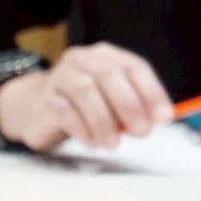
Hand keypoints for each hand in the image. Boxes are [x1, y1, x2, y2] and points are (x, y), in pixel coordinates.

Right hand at [0, 42, 173, 151]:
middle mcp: (83, 61)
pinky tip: (92, 141)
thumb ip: (136, 105)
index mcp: (107, 57)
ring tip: (113, 143)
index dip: (152, 92)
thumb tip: (160, 118)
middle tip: (142, 132)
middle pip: (109, 76)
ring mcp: (61, 77)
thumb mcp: (112, 100)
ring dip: (104, 121)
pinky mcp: (46, 99)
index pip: (135, 67)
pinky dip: (82, 128)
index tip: (164, 117)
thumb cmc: (84, 106)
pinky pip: (64, 111)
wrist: (35, 109)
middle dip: (129, 106)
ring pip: (85, 92)